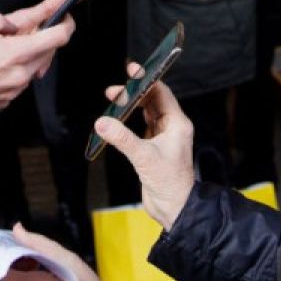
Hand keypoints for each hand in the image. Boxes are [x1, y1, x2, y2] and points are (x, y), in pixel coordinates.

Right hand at [0, 0, 76, 118]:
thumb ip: (2, 22)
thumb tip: (13, 27)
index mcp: (16, 53)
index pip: (57, 38)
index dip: (66, 25)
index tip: (66, 18)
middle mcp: (20, 74)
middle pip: (49, 53)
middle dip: (44, 40)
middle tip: (32, 32)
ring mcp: (15, 90)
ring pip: (34, 68)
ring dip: (28, 57)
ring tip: (5, 51)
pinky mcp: (7, 100)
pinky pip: (20, 82)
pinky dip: (15, 72)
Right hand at [96, 68, 195, 230]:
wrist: (174, 209)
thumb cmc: (169, 184)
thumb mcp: (143, 157)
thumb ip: (122, 138)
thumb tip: (102, 122)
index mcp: (177, 124)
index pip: (161, 93)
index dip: (147, 80)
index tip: (132, 71)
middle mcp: (172, 127)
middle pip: (152, 100)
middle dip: (133, 92)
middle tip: (113, 90)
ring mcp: (163, 137)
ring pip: (145, 112)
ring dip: (130, 106)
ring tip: (113, 100)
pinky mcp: (153, 148)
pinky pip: (140, 126)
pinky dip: (128, 121)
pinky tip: (116, 120)